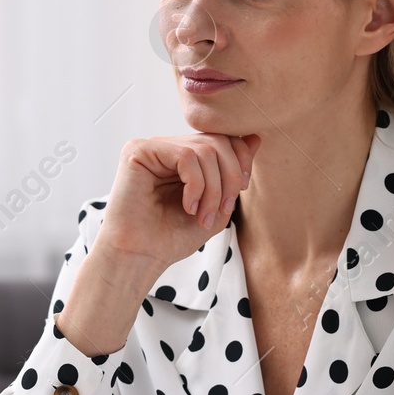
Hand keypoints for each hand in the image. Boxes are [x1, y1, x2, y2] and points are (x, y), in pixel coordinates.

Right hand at [104, 134, 260, 259]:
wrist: (140, 257)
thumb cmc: (172, 238)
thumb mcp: (216, 207)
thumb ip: (234, 174)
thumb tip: (255, 137)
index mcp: (183, 159)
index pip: (223, 139)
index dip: (241, 160)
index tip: (240, 192)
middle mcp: (167, 148)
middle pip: (217, 141)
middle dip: (230, 177)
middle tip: (223, 209)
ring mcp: (152, 147)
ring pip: (204, 149)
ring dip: (213, 187)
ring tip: (203, 215)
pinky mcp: (138, 151)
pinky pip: (185, 155)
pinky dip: (195, 184)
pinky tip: (187, 206)